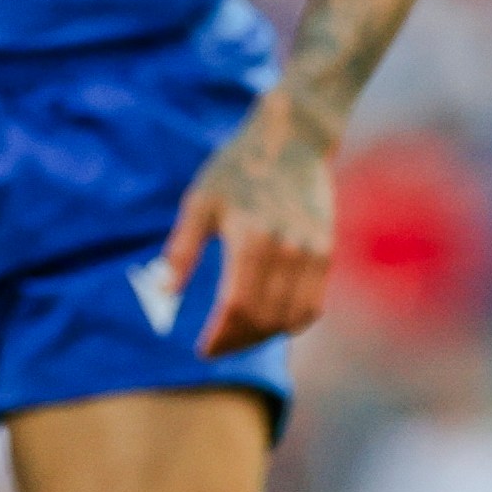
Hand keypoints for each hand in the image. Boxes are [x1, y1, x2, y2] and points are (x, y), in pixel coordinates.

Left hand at [158, 100, 334, 357]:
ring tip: (239, 338)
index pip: (236, 307)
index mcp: (250, 240)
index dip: (219, 336)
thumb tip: (164, 293)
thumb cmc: (237, 169)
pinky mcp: (326, 253)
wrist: (293, 141)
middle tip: (216, 348)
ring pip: (291, 318)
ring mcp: (312, 253)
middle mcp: (286, 251)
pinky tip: (270, 324)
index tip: (202, 350)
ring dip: (264, 337)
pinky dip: (293, 323)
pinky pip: (314, 305)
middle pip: (263, 318)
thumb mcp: (200, 202)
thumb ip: (182, 250)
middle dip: (238, 342)